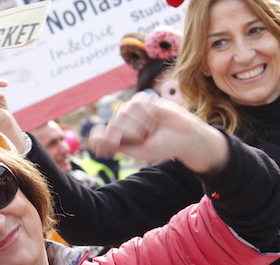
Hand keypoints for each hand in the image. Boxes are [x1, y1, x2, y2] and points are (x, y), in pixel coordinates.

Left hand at [100, 93, 229, 173]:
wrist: (185, 136)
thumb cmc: (163, 146)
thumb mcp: (138, 151)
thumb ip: (118, 146)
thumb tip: (95, 143)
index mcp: (118, 138)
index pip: (99, 136)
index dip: (101, 140)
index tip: (112, 145)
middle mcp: (122, 122)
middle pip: (113, 125)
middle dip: (130, 133)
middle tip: (146, 136)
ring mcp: (130, 110)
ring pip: (123, 114)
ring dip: (141, 124)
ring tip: (152, 128)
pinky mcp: (142, 99)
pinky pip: (136, 104)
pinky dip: (147, 113)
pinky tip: (155, 116)